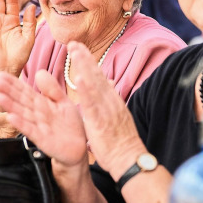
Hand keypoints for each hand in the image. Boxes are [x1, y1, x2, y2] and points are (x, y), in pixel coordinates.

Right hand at [0, 70, 88, 167]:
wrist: (79, 148)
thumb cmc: (70, 125)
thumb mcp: (63, 102)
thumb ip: (51, 89)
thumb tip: (39, 72)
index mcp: (41, 104)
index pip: (25, 91)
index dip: (14, 83)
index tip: (0, 75)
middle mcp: (37, 115)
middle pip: (21, 101)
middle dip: (9, 92)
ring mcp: (39, 127)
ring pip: (23, 114)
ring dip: (11, 107)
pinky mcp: (43, 140)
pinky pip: (31, 131)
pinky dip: (21, 125)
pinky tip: (10, 118)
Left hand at [66, 41, 145, 178]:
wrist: (129, 160)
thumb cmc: (120, 141)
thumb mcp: (116, 115)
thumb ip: (110, 97)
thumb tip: (106, 80)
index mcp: (112, 100)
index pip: (99, 77)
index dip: (88, 61)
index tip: (78, 48)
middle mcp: (110, 101)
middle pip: (96, 75)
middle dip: (84, 58)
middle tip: (72, 42)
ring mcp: (107, 110)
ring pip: (94, 84)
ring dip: (84, 67)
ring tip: (75, 52)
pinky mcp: (101, 121)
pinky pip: (93, 104)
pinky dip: (86, 90)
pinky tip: (79, 79)